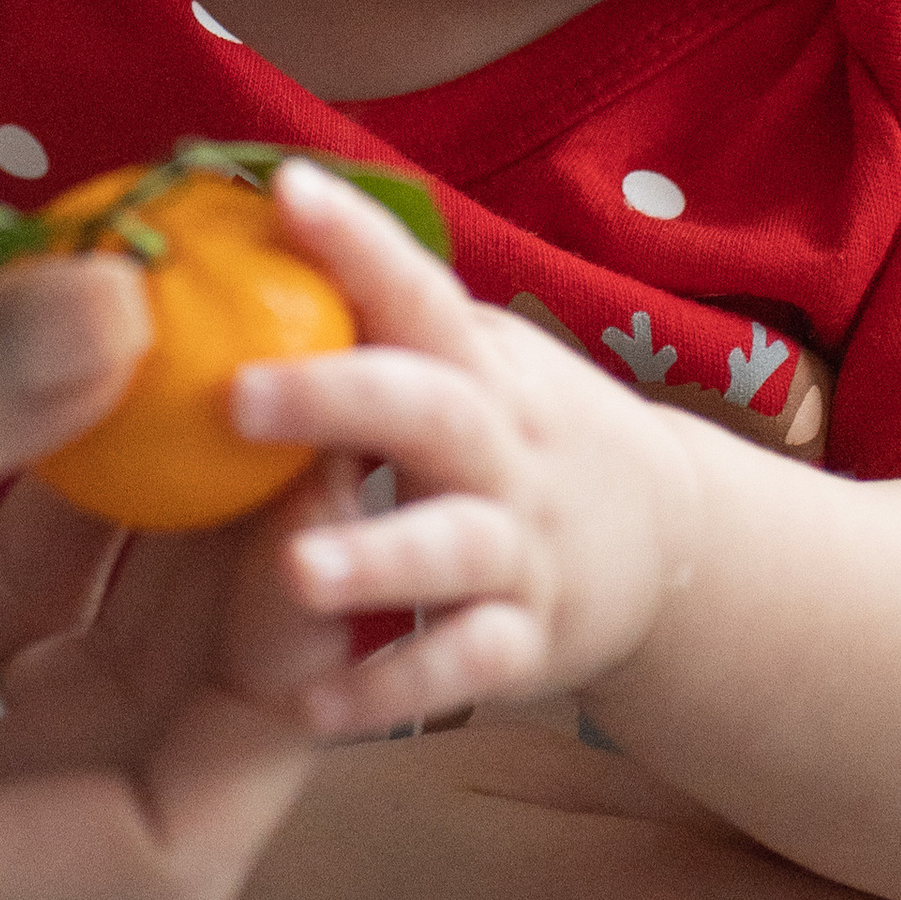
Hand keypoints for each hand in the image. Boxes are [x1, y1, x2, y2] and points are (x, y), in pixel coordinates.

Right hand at [0, 255, 337, 899]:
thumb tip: (114, 312)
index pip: (133, 866)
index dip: (255, 727)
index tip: (305, 546)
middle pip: (110, 762)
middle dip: (217, 610)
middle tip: (285, 423)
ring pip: (40, 675)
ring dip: (124, 538)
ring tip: (191, 373)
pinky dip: (13, 505)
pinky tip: (48, 366)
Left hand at [230, 160, 694, 737]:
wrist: (669, 535)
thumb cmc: (512, 422)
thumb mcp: (467, 353)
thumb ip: (374, 313)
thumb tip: (231, 227)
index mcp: (473, 358)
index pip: (413, 284)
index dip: (355, 238)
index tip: (283, 188)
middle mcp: (501, 443)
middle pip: (427, 406)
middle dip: (337, 396)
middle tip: (239, 394)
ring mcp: (519, 544)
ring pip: (451, 548)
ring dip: (374, 558)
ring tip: (294, 570)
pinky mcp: (527, 641)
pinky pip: (462, 670)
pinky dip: (393, 692)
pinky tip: (315, 711)